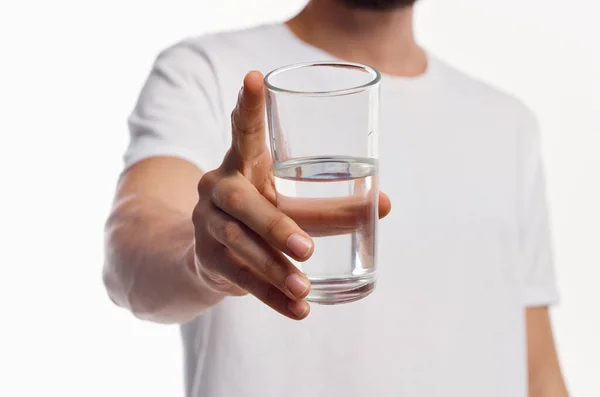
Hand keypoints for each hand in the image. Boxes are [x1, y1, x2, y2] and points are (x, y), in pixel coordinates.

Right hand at [192, 71, 390, 319]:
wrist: (211, 251)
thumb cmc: (261, 213)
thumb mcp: (288, 201)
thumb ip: (331, 204)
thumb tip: (385, 205)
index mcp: (242, 163)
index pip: (242, 130)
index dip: (247, 105)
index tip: (255, 76)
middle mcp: (219, 187)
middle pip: (242, 202)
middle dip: (275, 224)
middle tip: (307, 248)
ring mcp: (207, 223)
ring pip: (239, 242)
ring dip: (273, 267)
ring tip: (304, 288)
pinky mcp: (208, 258)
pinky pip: (239, 277)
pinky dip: (270, 296)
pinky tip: (298, 310)